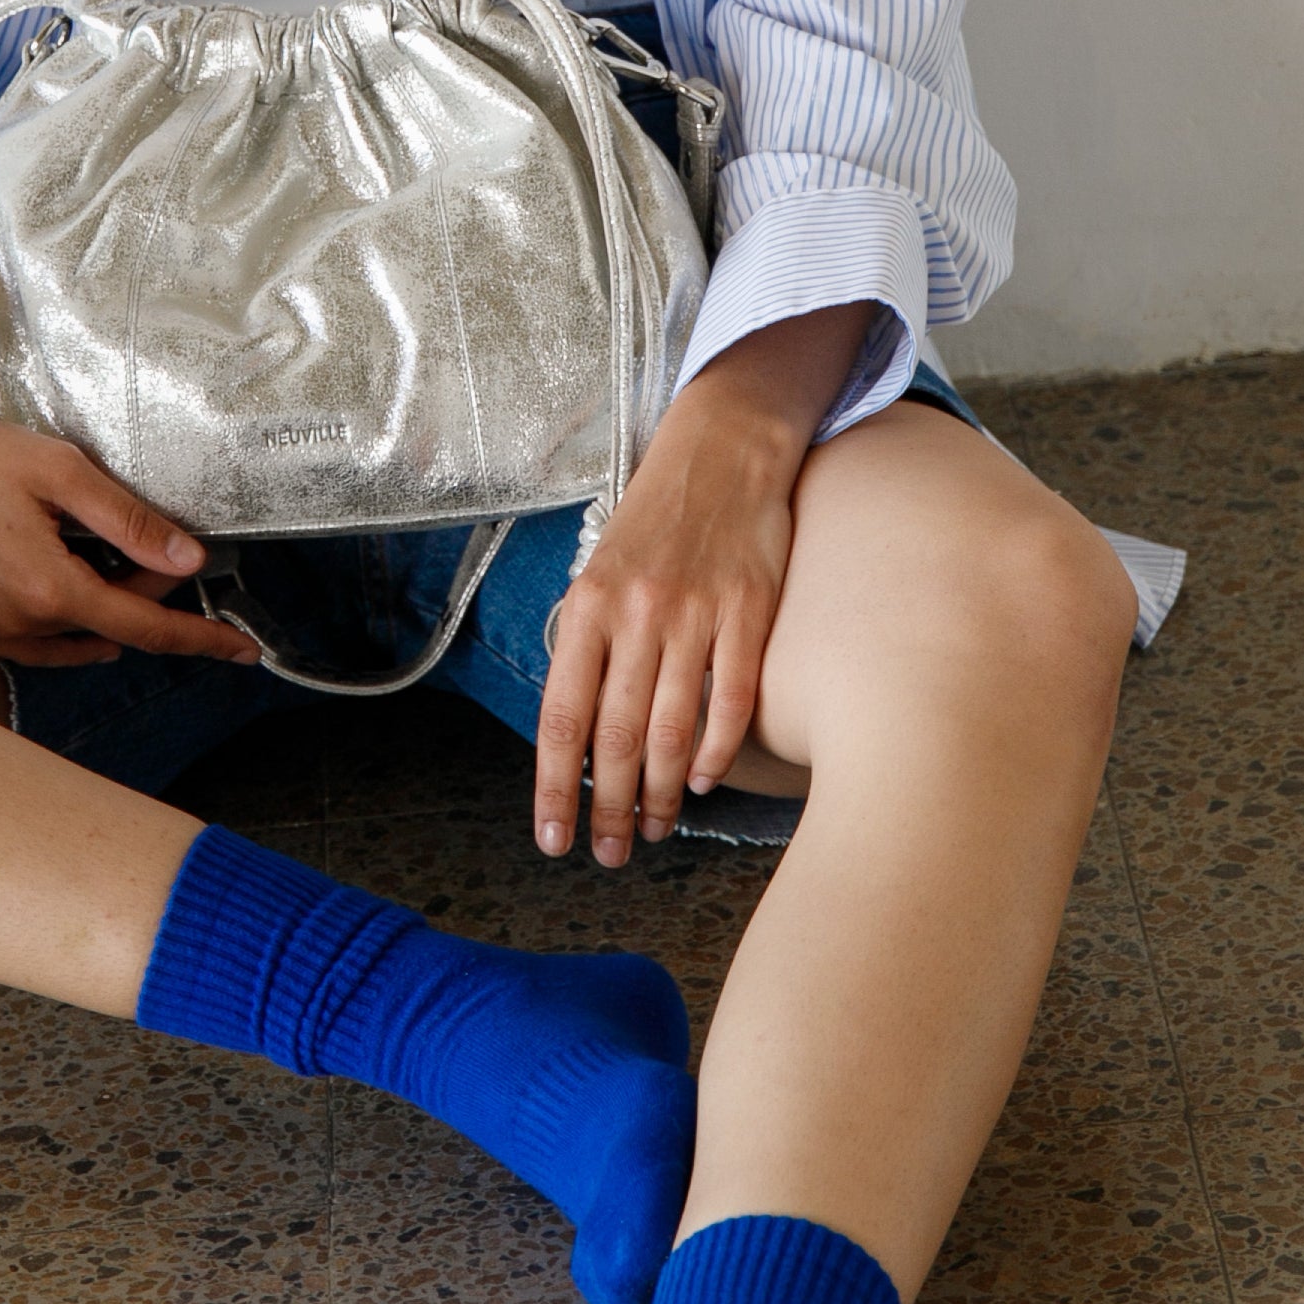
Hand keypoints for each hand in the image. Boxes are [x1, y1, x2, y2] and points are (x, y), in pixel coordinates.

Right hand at [0, 315, 261, 675]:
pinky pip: (24, 644)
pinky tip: (66, 601)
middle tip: (160, 546)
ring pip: (67, 642)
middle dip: (145, 592)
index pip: (147, 626)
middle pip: (109, 625)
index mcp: (49, 591)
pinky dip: (60, 629)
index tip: (243, 650)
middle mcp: (14, 625)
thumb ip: (130, 522)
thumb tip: (189, 559)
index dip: (201, 638)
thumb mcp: (62, 473)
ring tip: (118, 572)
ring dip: (103, 612)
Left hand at [532, 304, 876, 863]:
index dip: (555, 787)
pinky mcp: (749, 609)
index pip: (562, 717)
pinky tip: (705, 779)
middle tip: (613, 853)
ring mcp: (695, 612)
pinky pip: (731, 699)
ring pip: (673, 729)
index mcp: (586, 607)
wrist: (721, 450)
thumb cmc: (654, 524)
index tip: (555, 839)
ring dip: (663, 792)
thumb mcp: (599, 574)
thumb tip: (576, 734)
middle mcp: (635, 613)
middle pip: (618, 737)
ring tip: (657, 827)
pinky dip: (717, 750)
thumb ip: (588, 647)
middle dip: (612, 808)